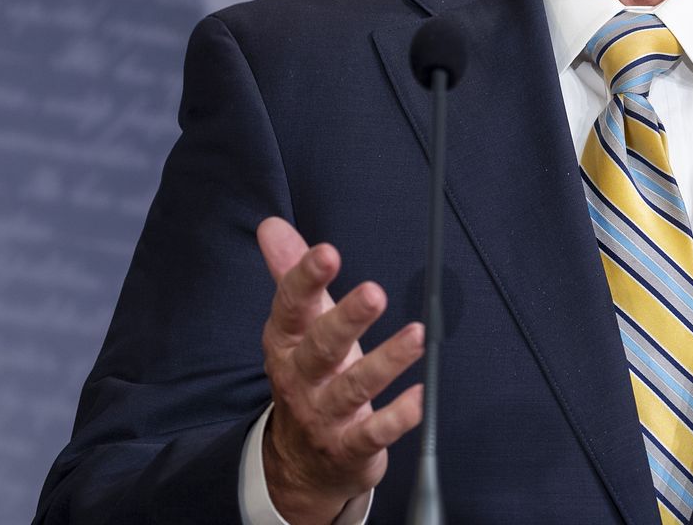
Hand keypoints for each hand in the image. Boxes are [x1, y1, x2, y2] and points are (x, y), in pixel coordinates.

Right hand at [256, 216, 426, 524]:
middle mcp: (300, 380)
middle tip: (375, 292)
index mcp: (286, 345)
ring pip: (353, 389)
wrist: (300, 465)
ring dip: (386, 362)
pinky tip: (420, 397)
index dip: (305, 280)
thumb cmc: (310, 378)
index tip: (327, 252)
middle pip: (321, 348)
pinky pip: (372, 434)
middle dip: (346, 320)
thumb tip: (272, 226)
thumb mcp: (299, 328)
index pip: (291, 309)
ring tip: (417, 335)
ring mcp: (324, 416)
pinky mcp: (350, 447)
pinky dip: (396, 418)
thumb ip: (291, 276)